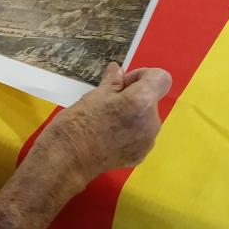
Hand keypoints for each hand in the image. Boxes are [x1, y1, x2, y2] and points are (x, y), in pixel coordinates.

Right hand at [39, 62, 171, 182]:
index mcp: (142, 101)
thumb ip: (112, 82)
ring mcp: (148, 141)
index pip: (160, 78)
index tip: (122, 84)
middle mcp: (152, 121)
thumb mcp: (94, 96)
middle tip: (107, 105)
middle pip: (151, 100)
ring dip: (131, 116)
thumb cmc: (77, 122)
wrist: (68, 159)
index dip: (143, 76)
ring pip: (145, 119)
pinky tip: (108, 138)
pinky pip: (140, 137)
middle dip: (133, 98)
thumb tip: (118, 69)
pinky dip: (129, 134)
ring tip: (106, 123)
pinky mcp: (140, 156)